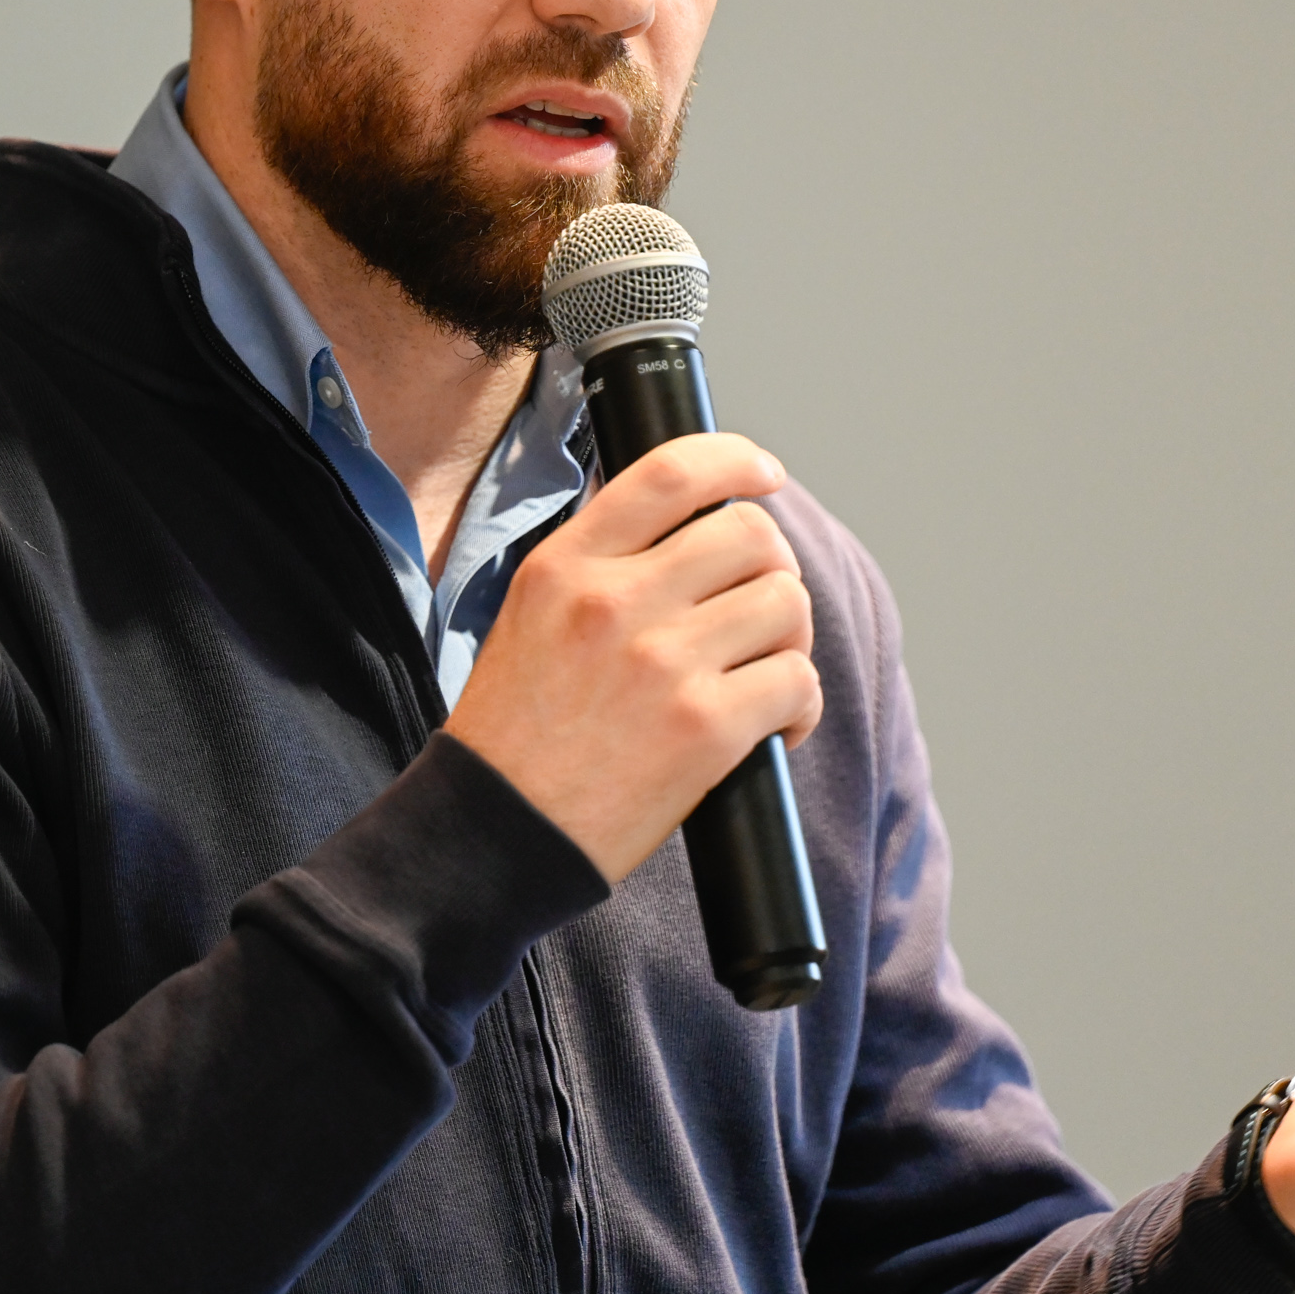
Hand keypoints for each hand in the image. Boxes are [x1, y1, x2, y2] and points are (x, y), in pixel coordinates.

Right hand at [445, 432, 822, 882]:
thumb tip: (689, 533)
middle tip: (760, 610)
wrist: (496, 834)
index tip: (763, 474)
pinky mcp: (704, 729)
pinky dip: (799, 706)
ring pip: (785, 603)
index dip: (734, 459)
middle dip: (773, 569)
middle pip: (749, 534)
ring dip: (790, 638)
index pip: (669, 473)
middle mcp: (614, 601)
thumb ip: (598, 568)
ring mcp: (662, 663)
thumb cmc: (514, 736)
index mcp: (565, 565)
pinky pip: (797, 682)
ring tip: (763, 674)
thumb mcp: (530, 617)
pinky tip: (771, 730)